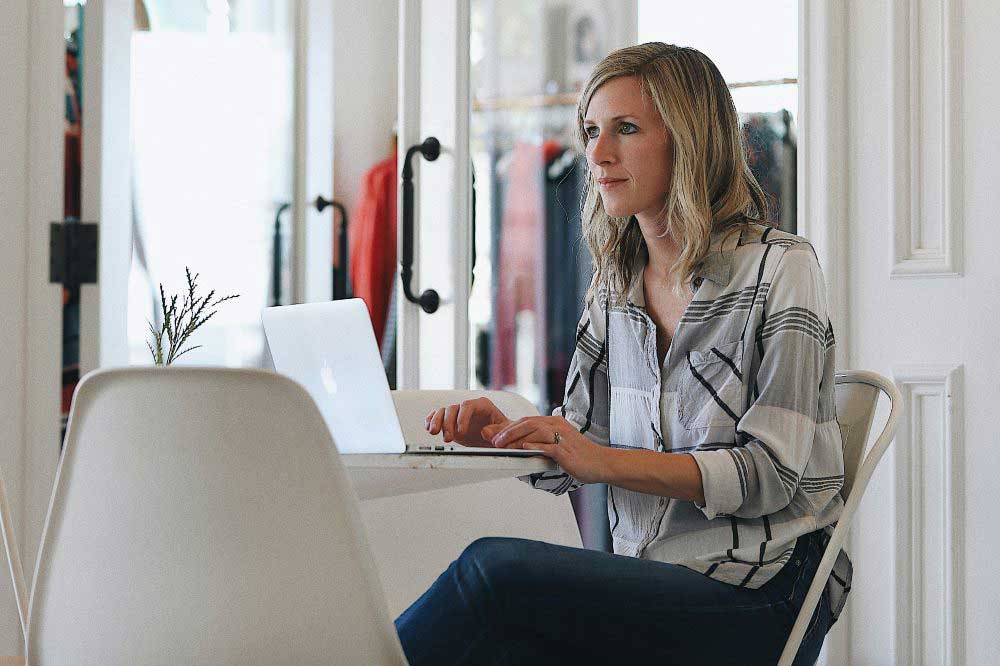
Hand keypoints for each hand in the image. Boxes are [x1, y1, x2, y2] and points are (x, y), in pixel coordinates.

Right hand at [425, 397, 511, 446]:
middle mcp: (468, 408)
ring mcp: (458, 415)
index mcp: (482, 405)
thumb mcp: (505, 431)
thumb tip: (485, 431)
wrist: (497, 439)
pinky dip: (431, 420)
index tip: (461, 431)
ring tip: (434, 432)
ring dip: (437, 421)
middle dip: (448, 423)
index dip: (462, 417)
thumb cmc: (503, 433)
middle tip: (448, 438)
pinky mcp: (451, 422)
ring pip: (443, 411)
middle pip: (453, 408)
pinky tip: (428, 427)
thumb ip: (498, 431)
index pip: (468, 406)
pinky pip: (438, 416)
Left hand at [480, 416, 608, 484]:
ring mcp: (563, 437)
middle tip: (494, 440)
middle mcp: (558, 426)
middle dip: (508, 431)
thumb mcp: (558, 445)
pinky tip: (524, 449)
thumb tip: (521, 447)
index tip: (495, 435)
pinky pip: (548, 446)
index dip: (509, 427)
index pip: (527, 421)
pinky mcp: (566, 450)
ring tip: (503, 445)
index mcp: (555, 422)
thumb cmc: (580, 456)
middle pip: (528, 423)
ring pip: (535, 432)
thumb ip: (541, 443)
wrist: (601, 463)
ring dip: (516, 438)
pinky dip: (535, 447)